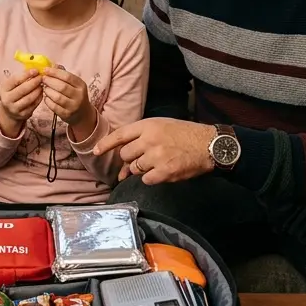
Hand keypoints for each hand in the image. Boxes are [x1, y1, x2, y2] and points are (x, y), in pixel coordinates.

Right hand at [0, 69, 43, 136]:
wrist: (9, 111)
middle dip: (34, 82)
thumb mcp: (12, 84)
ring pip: (29, 98)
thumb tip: (35, 68)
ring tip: (42, 84)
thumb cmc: (13, 93)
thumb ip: (21, 77)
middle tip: (41, 77)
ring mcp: (14, 108)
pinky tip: (41, 92)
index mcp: (3, 88)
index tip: (36, 70)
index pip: (15, 80)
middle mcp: (7, 99)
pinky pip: (33, 105)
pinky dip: (39, 98)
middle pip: (23, 89)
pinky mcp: (22, 114)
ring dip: (38, 90)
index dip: (26, 74)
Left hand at [41, 67, 95, 135]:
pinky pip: (54, 107)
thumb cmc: (75, 95)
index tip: (45, 70)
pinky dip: (47, 101)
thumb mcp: (74, 84)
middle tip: (43, 79)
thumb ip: (64, 74)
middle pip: (62, 87)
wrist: (82, 114)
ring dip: (48, 91)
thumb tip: (53, 65)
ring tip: (44, 88)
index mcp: (81, 85)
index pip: (68, 76)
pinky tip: (46, 97)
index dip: (55, 72)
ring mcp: (73, 106)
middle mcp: (79, 96)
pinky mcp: (67, 115)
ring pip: (57, 97)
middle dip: (50, 81)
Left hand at [94, 118, 218, 184]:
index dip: (105, 145)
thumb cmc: (185, 135)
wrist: (209, 145)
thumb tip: (125, 164)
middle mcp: (150, 140)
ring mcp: (157, 156)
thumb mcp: (161, 126)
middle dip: (131, 160)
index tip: (95, 152)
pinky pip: (147, 180)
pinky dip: (152, 178)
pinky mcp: (165, 171)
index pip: (120, 135)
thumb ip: (141, 139)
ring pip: (135, 168)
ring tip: (158, 163)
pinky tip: (164, 171)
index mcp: (148, 126)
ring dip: (142, 169)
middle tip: (144, 159)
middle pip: (126, 155)